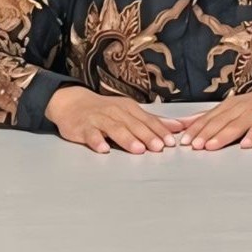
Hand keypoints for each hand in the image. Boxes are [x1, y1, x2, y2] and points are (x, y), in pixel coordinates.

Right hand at [47, 85, 179, 154]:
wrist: (73, 103)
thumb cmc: (105, 110)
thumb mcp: (130, 112)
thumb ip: (153, 121)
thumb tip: (178, 126)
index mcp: (129, 108)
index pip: (147, 120)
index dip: (159, 131)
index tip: (170, 142)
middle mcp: (115, 112)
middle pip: (133, 125)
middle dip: (147, 136)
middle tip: (158, 147)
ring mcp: (98, 119)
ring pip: (114, 129)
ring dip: (127, 139)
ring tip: (138, 149)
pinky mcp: (83, 127)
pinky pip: (90, 134)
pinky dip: (97, 141)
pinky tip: (103, 149)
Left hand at [178, 79, 251, 150]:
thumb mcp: (231, 106)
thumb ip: (210, 116)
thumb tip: (185, 123)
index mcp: (228, 106)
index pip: (208, 118)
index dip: (196, 128)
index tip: (184, 140)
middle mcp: (239, 109)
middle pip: (219, 122)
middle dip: (205, 134)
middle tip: (194, 145)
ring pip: (236, 126)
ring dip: (223, 137)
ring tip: (211, 146)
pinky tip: (246, 144)